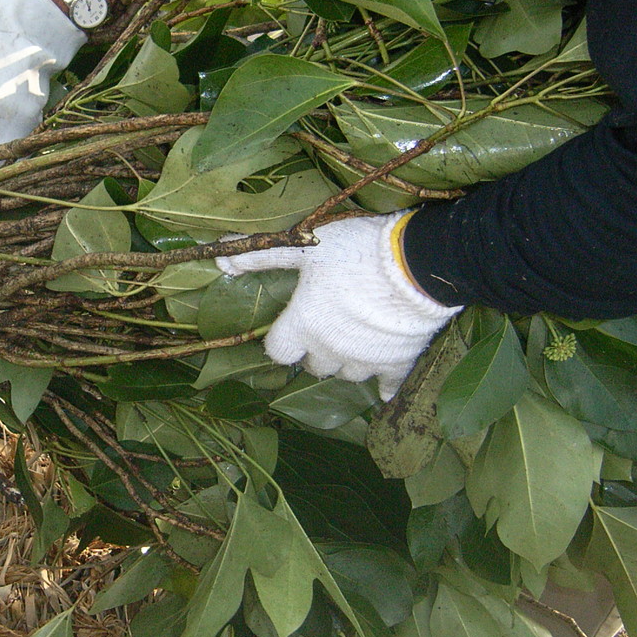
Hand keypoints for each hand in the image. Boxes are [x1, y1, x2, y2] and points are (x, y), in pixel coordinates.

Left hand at [216, 213, 461, 398]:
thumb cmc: (355, 252)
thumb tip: (218, 257)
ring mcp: (364, 361)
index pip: (278, 352)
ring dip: (347, 361)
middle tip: (327, 326)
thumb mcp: (304, 246)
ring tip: (356, 339)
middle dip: (316, 349)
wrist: (418, 264)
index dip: (283, 340)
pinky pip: (387, 385)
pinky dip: (385, 386)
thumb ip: (261, 255)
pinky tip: (385, 390)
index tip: (292, 327)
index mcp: (303, 326)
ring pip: (347, 374)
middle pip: (314, 365)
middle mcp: (330, 350)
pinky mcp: (397, 363)